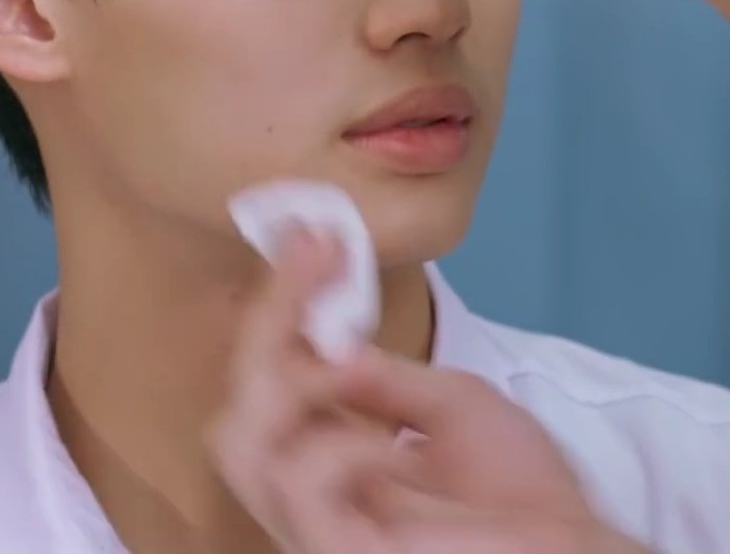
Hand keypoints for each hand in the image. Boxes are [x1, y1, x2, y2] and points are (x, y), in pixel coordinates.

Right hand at [209, 229, 651, 552]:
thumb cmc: (524, 493)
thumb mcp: (451, 405)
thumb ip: (384, 377)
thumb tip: (323, 334)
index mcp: (331, 459)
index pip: (272, 381)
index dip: (282, 306)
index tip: (312, 238)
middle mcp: (309, 494)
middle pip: (235, 409)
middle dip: (268, 324)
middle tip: (316, 257)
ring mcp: (319, 527)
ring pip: (240, 441)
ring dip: (292, 375)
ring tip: (349, 357)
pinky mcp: (340, 552)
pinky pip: (299, 485)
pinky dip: (340, 445)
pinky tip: (392, 445)